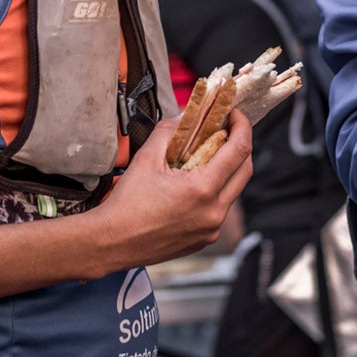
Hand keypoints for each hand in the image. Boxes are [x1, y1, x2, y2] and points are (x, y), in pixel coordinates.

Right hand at [91, 108, 253, 272]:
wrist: (111, 243)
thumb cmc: (126, 205)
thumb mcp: (147, 158)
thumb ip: (170, 131)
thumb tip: (185, 116)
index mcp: (203, 189)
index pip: (240, 150)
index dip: (242, 126)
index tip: (235, 114)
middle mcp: (214, 212)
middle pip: (245, 170)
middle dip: (240, 145)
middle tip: (227, 130)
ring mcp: (211, 229)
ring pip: (234, 190)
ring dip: (228, 169)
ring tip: (209, 155)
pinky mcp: (204, 239)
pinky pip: (220, 208)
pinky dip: (216, 191)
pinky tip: (197, 182)